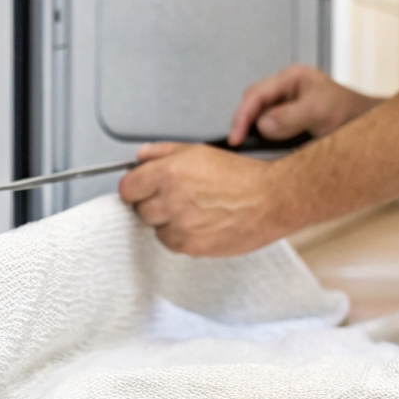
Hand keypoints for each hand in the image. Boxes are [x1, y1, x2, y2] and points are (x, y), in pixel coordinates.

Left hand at [118, 143, 293, 256]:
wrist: (271, 200)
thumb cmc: (242, 175)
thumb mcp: (201, 151)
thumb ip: (164, 152)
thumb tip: (141, 157)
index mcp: (168, 173)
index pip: (127, 188)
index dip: (136, 187)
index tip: (143, 189)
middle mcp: (170, 200)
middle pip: (140, 210)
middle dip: (154, 203)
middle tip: (177, 197)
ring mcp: (180, 227)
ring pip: (156, 229)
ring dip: (167, 222)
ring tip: (193, 211)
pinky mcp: (192, 247)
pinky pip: (172, 244)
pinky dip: (181, 237)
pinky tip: (200, 224)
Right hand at [227, 65, 381, 145]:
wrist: (371, 130)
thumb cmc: (350, 114)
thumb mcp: (320, 111)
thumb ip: (291, 116)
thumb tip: (262, 125)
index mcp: (291, 78)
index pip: (255, 94)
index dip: (242, 116)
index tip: (236, 138)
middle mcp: (285, 92)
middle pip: (253, 107)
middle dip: (248, 126)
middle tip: (244, 146)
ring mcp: (286, 110)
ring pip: (260, 124)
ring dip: (260, 138)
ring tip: (265, 149)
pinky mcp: (289, 128)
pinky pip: (270, 136)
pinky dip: (269, 145)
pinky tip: (277, 151)